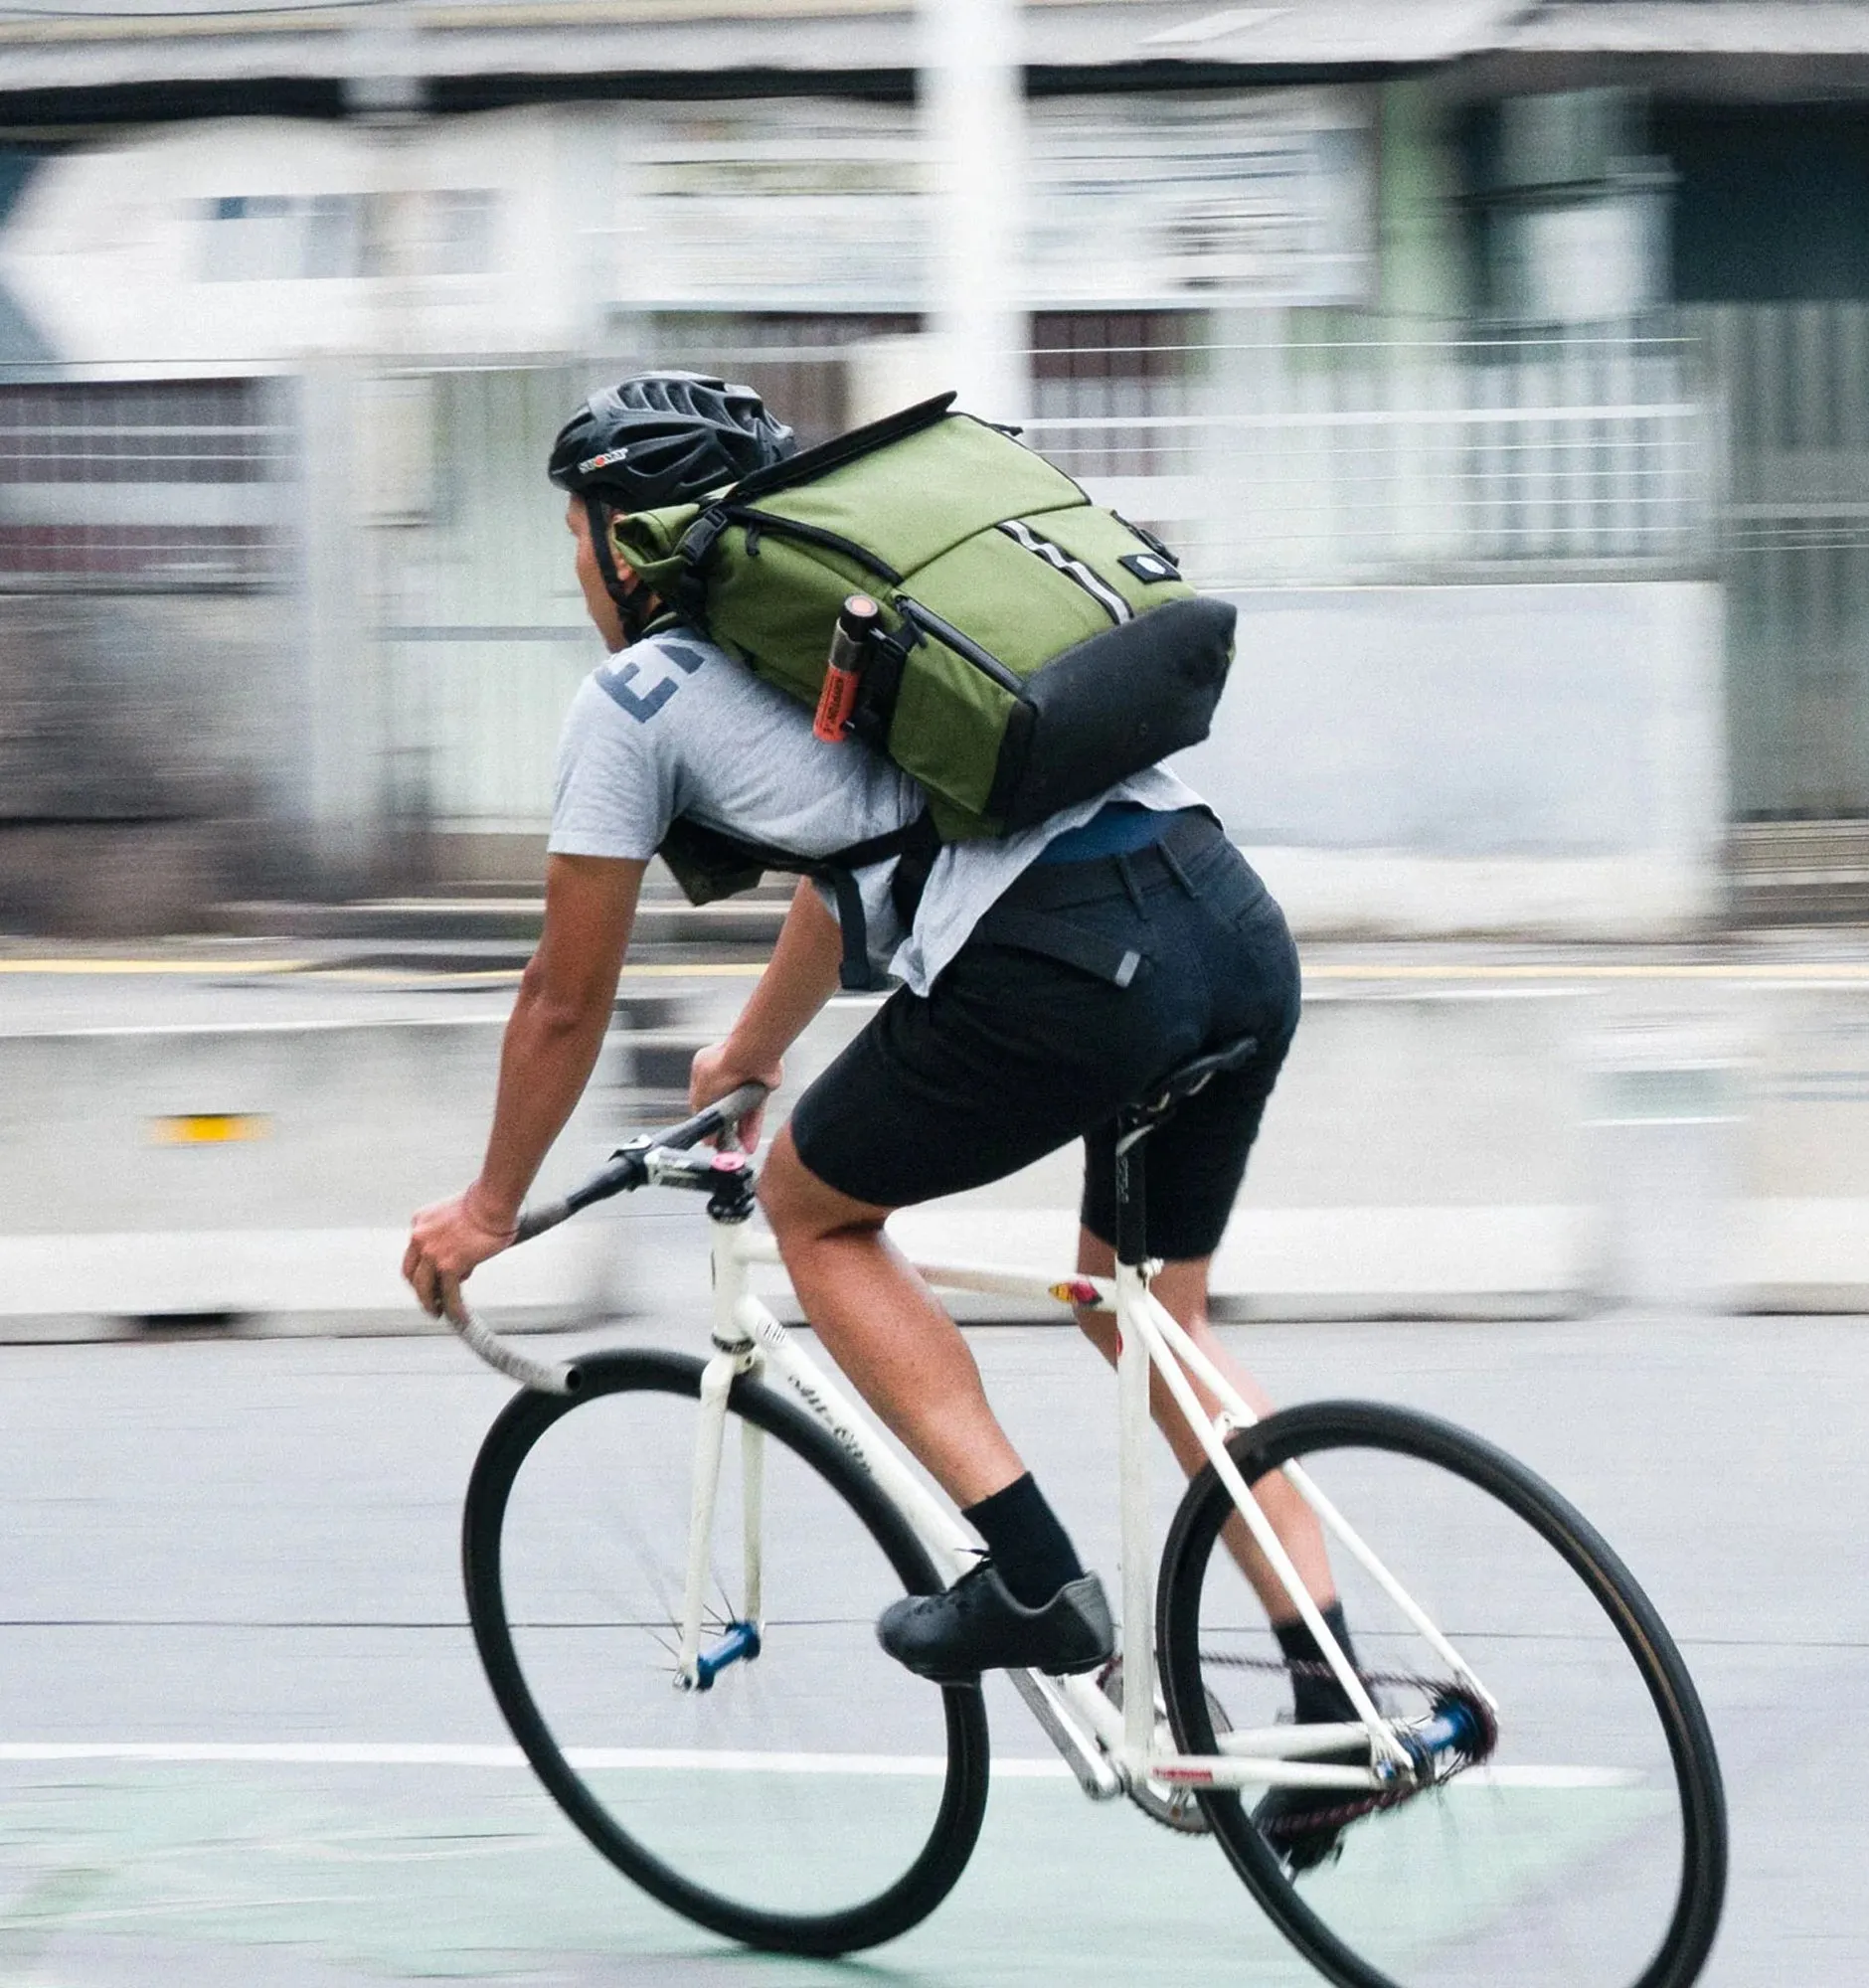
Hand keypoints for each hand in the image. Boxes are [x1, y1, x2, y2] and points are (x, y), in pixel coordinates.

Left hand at [403, 1182, 518, 1320]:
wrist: (492, 1200)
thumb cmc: (485, 1202)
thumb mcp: (456, 1216)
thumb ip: (451, 1238)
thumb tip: (462, 1263)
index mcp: (420, 1222)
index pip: (414, 1255)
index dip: (420, 1272)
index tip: (427, 1281)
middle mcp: (420, 1238)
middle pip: (412, 1274)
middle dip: (421, 1291)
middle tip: (430, 1302)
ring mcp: (432, 1253)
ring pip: (425, 1288)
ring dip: (431, 1304)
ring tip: (440, 1313)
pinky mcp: (448, 1265)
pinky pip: (448, 1294)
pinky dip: (453, 1308)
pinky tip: (459, 1316)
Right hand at [689, 1041, 779, 1150]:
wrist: (753, 1055)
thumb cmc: (723, 1067)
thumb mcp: (702, 1094)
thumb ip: (702, 1116)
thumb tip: (706, 1138)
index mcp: (703, 1073)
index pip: (702, 1104)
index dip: (707, 1122)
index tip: (709, 1139)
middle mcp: (722, 1077)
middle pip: (722, 1109)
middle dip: (724, 1131)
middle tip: (724, 1149)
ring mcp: (742, 1083)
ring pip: (740, 1113)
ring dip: (739, 1133)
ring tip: (738, 1152)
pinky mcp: (760, 1089)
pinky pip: (755, 1113)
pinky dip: (752, 1128)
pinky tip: (749, 1145)